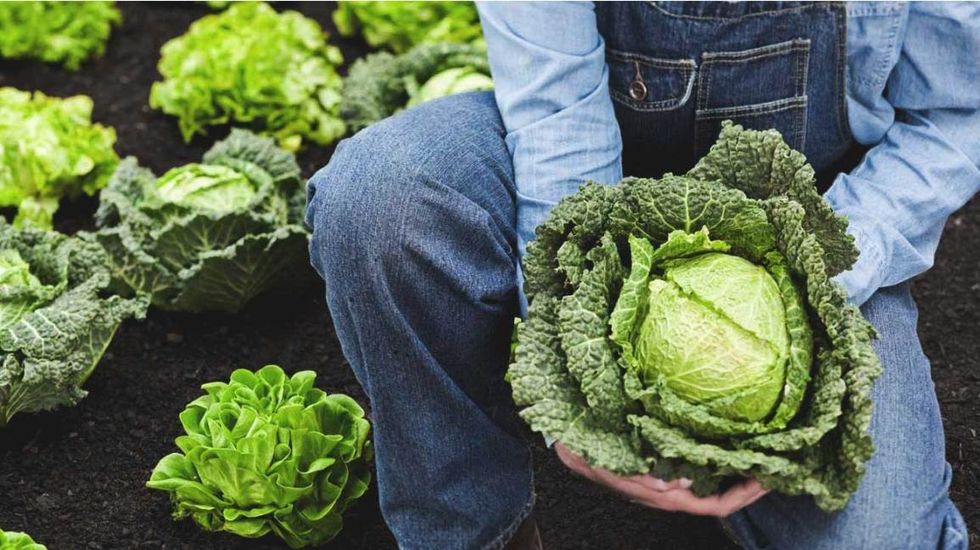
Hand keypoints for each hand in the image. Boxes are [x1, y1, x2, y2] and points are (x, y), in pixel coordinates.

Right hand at [554, 442, 768, 516]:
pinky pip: (696, 469)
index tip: (768, 481)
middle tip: (776, 467)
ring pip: (711, 485)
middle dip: (749, 486)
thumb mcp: (618, 467)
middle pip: (721, 498)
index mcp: (666, 495)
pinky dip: (714, 460)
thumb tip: (677, 482)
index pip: (715, 504)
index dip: (744, 497)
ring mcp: (668, 482)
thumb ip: (645, 478)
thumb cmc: (593, 456)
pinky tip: (722, 443)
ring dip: (734, 473)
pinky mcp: (663, 469)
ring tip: (757, 455)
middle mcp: (672, 492)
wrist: (571, 449)